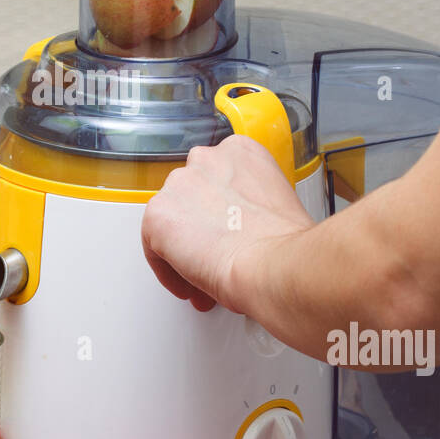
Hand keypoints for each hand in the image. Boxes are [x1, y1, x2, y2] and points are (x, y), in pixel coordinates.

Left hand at [141, 135, 314, 313]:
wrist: (273, 265)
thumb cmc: (286, 245)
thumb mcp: (280, 207)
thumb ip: (253, 206)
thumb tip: (245, 231)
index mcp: (240, 151)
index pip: (217, 178)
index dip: (219, 214)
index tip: (227, 234)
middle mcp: (206, 159)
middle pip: (191, 197)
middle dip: (200, 231)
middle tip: (215, 259)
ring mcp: (178, 185)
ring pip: (171, 221)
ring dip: (184, 250)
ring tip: (203, 278)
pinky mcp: (157, 215)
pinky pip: (154, 247)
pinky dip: (168, 270)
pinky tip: (189, 286)